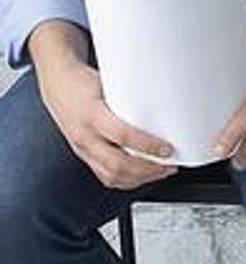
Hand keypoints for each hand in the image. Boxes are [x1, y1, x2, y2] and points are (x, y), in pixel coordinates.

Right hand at [35, 46, 178, 188]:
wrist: (58, 86)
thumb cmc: (85, 82)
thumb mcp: (109, 84)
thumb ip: (131, 98)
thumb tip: (164, 104)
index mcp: (92, 114)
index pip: (122, 135)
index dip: (147, 145)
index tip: (167, 149)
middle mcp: (85, 135)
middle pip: (117, 164)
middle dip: (147, 170)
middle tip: (169, 166)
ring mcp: (82, 149)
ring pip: (110, 175)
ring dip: (139, 178)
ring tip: (160, 172)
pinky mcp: (83, 155)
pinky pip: (103, 176)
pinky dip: (125, 180)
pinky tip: (140, 177)